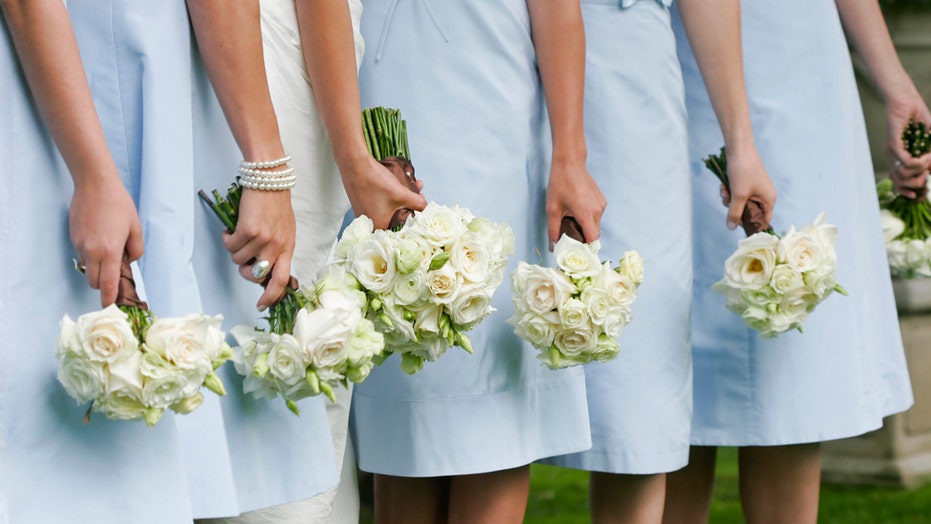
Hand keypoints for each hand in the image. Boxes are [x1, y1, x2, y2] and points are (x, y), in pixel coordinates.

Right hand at [69, 173, 143, 306]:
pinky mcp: (73, 238)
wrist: (94, 185)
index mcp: (109, 251)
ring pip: (88, 268)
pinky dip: (91, 255)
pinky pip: (82, 255)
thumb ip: (136, 249)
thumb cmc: (118, 204)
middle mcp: (92, 251)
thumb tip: (129, 262)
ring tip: (109, 250)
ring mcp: (80, 245)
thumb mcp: (135, 227)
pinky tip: (99, 239)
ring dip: (98, 268)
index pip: (107, 285)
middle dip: (104, 284)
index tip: (110, 308)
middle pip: (95, 282)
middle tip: (116, 273)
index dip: (109, 299)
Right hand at [223, 184, 295, 310]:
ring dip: (235, 250)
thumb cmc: (275, 205)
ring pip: (239, 260)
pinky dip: (227, 239)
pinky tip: (232, 229)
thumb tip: (265, 272)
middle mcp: (277, 246)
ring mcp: (263, 239)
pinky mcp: (248, 230)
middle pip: (257, 276)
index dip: (272, 296)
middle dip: (245, 272)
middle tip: (242, 259)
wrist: (269, 180)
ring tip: (239, 235)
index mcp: (288, 248)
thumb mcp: (284, 231)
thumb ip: (278, 251)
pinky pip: (231, 246)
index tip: (262, 305)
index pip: (282, 280)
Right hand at [340, 155, 426, 229]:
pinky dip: (392, 195)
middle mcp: (370, 223)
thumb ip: (418, 204)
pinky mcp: (362, 202)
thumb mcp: (402, 194)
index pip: (400, 231)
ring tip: (415, 185)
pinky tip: (401, 184)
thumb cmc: (376, 182)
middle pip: (396, 218)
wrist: (355, 164)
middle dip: (411, 206)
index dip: (412, 221)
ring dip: (403, 198)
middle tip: (420, 196)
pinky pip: (381, 202)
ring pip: (390, 208)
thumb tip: (427, 208)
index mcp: (378, 226)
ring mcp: (364, 212)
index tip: (421, 213)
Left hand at [545, 158, 605, 246]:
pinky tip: (577, 211)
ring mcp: (601, 205)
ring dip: (586, 227)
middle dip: (584, 238)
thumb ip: (553, 230)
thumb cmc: (560, 184)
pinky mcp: (602, 200)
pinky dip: (589, 218)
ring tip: (572, 220)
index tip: (577, 252)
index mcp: (586, 214)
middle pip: (595, 234)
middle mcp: (598, 211)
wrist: (570, 163)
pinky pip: (597, 215)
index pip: (592, 240)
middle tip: (570, 237)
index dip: (586, 249)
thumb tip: (552, 247)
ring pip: (596, 225)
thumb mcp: (552, 209)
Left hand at [723, 146, 776, 229]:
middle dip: (734, 208)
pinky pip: (736, 195)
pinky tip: (723, 185)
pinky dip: (729, 192)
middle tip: (727, 200)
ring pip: (739, 204)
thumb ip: (735, 213)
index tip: (736, 224)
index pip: (762, 220)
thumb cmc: (743, 170)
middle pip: (748, 213)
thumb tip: (731, 228)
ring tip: (725, 189)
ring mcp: (755, 190)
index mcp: (769, 200)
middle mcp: (764, 196)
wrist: (738, 148)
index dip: (750, 224)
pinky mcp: (746, 184)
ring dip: (729, 199)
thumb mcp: (738, 195)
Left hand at [885, 91, 930, 199]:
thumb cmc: (917, 117)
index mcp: (901, 159)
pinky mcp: (893, 143)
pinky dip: (918, 162)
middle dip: (918, 184)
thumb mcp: (930, 138)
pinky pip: (905, 161)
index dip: (913, 193)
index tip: (923, 191)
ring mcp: (893, 152)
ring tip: (927, 160)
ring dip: (920, 171)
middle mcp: (895, 158)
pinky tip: (924, 156)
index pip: (901, 185)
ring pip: (903, 175)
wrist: (906, 100)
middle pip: (901, 184)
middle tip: (926, 174)